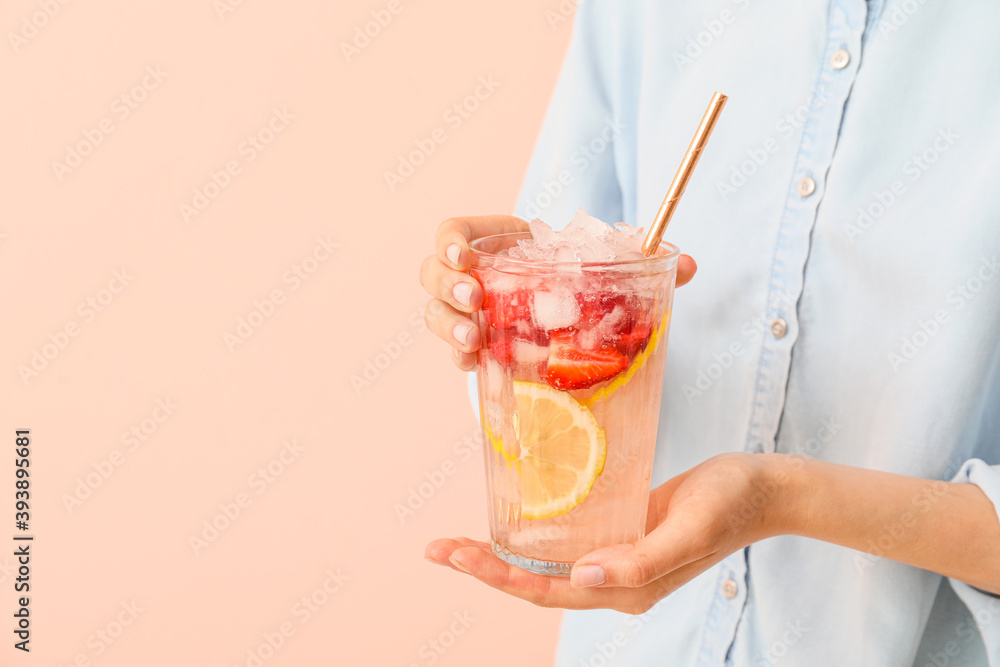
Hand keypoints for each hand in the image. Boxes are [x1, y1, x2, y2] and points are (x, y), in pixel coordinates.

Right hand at [419, 216, 697, 370]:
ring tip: (472, 339)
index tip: (464, 255)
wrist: (567, 310)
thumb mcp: (598, 261)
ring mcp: (470, 314)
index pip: (454, 232)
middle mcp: (474, 276)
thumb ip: (639, 259)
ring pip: (436, 315)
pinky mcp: (478, 348)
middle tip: (473, 298)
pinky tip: (477, 365)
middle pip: (432, 275)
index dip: (449, 242)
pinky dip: (463, 360)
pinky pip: (456, 354)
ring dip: (448, 326)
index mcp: (496, 242)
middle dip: (446, 287)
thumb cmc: (574, 275)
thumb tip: (687, 266)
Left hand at [425, 453, 789, 613]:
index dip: (501, 576)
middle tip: (438, 549)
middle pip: (538, 581)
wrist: (761, 488)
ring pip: (548, 564)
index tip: (458, 556)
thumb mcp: (689, 529)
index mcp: (628, 587)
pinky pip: (568, 542)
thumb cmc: (730, 504)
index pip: (549, 590)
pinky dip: (534, 536)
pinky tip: (511, 520)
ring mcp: (616, 558)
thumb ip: (640, 559)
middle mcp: (615, 580)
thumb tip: (583, 577)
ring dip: (503, 555)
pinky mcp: (620, 533)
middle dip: (486, 568)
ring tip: (458, 544)